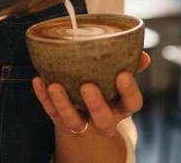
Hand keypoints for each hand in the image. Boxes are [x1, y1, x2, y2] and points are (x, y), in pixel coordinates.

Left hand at [32, 52, 150, 138]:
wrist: (88, 117)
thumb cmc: (107, 88)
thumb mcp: (120, 81)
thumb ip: (131, 65)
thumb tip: (142, 54)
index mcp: (122, 107)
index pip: (132, 104)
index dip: (129, 91)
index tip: (123, 75)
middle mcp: (104, 120)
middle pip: (103, 119)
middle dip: (95, 104)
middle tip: (87, 86)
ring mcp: (83, 124)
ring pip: (73, 121)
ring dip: (63, 104)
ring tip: (55, 86)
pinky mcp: (62, 123)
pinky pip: (51, 113)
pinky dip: (44, 98)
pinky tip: (38, 81)